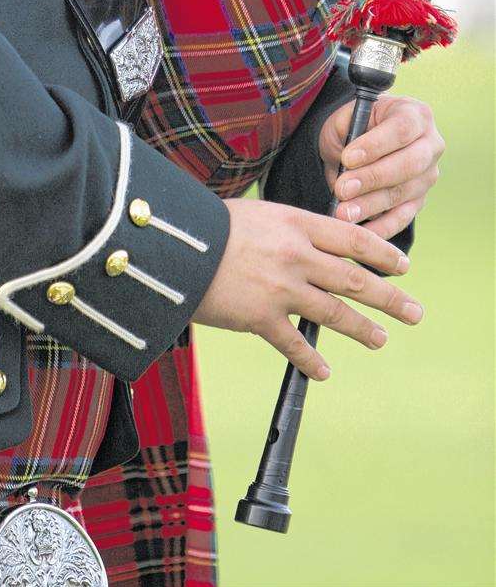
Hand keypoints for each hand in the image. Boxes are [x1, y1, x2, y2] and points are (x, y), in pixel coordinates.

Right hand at [193, 199, 422, 379]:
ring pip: (334, 312)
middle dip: (390, 297)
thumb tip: (313, 243)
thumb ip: (287, 228)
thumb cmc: (207, 224)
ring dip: (363, 329)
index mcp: (295, 223)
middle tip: (414, 312)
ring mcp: (280, 288)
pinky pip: (294, 344)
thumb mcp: (255, 214)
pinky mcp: (259, 318)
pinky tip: (324, 372)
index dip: (383, 254)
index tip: (404, 265)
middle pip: (354, 279)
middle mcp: (295, 255)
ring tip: (381, 339)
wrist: (171, 246)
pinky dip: (312, 361)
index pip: (353, 239)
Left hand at [319, 96, 444, 238]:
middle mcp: (430, 144)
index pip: (402, 129)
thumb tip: (348, 168)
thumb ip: (347, 136)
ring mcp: (428, 175)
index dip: (376, 145)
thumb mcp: (346, 119)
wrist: (357, 141)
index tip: (348, 158)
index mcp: (415, 114)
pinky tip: (360, 232)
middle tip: (342, 189)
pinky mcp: (419, 200)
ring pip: (403, 192)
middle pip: (410, 164)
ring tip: (343, 212)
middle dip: (373, 178)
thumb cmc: (352, 126)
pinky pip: (403, 217)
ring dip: (371, 205)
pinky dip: (381, 227)